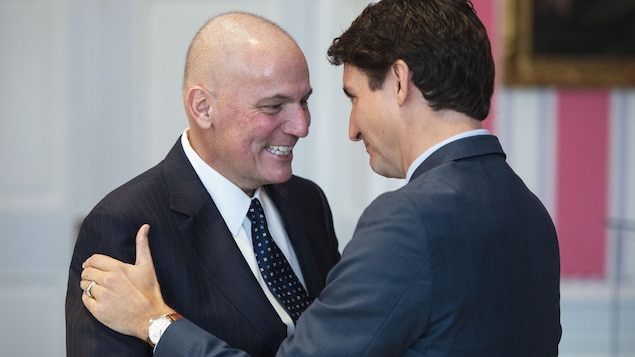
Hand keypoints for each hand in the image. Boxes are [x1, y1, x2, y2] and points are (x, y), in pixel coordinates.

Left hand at [80, 224, 174, 339]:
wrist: (150, 318)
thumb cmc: (150, 291)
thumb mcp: (147, 266)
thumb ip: (142, 245)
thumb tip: (144, 226)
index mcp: (117, 269)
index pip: (93, 260)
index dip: (90, 261)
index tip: (90, 265)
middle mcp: (107, 281)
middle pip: (86, 272)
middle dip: (88, 273)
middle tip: (92, 277)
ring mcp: (102, 297)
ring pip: (84, 285)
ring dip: (87, 285)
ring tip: (95, 288)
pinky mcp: (98, 311)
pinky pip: (85, 300)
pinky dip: (88, 298)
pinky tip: (97, 299)